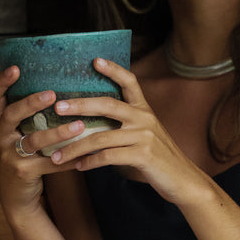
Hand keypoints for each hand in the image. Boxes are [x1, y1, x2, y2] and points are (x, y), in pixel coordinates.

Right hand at [0, 66, 65, 218]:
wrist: (17, 195)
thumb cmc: (25, 156)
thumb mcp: (21, 134)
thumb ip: (32, 116)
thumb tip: (63, 87)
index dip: (1, 81)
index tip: (15, 67)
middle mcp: (0, 136)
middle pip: (12, 114)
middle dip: (31, 103)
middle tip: (53, 94)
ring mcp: (9, 155)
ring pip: (34, 140)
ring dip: (58, 133)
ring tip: (79, 126)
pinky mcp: (22, 172)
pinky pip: (49, 164)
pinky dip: (69, 159)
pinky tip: (86, 154)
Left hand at [47, 58, 209, 206]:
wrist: (183, 179)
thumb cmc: (159, 158)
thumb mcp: (145, 134)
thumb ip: (126, 125)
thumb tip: (91, 123)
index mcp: (144, 110)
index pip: (130, 82)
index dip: (113, 70)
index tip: (95, 60)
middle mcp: (144, 118)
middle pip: (107, 104)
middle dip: (79, 105)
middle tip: (58, 107)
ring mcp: (144, 136)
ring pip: (100, 137)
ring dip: (75, 147)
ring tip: (56, 155)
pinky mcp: (143, 155)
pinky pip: (108, 156)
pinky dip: (90, 162)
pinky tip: (78, 166)